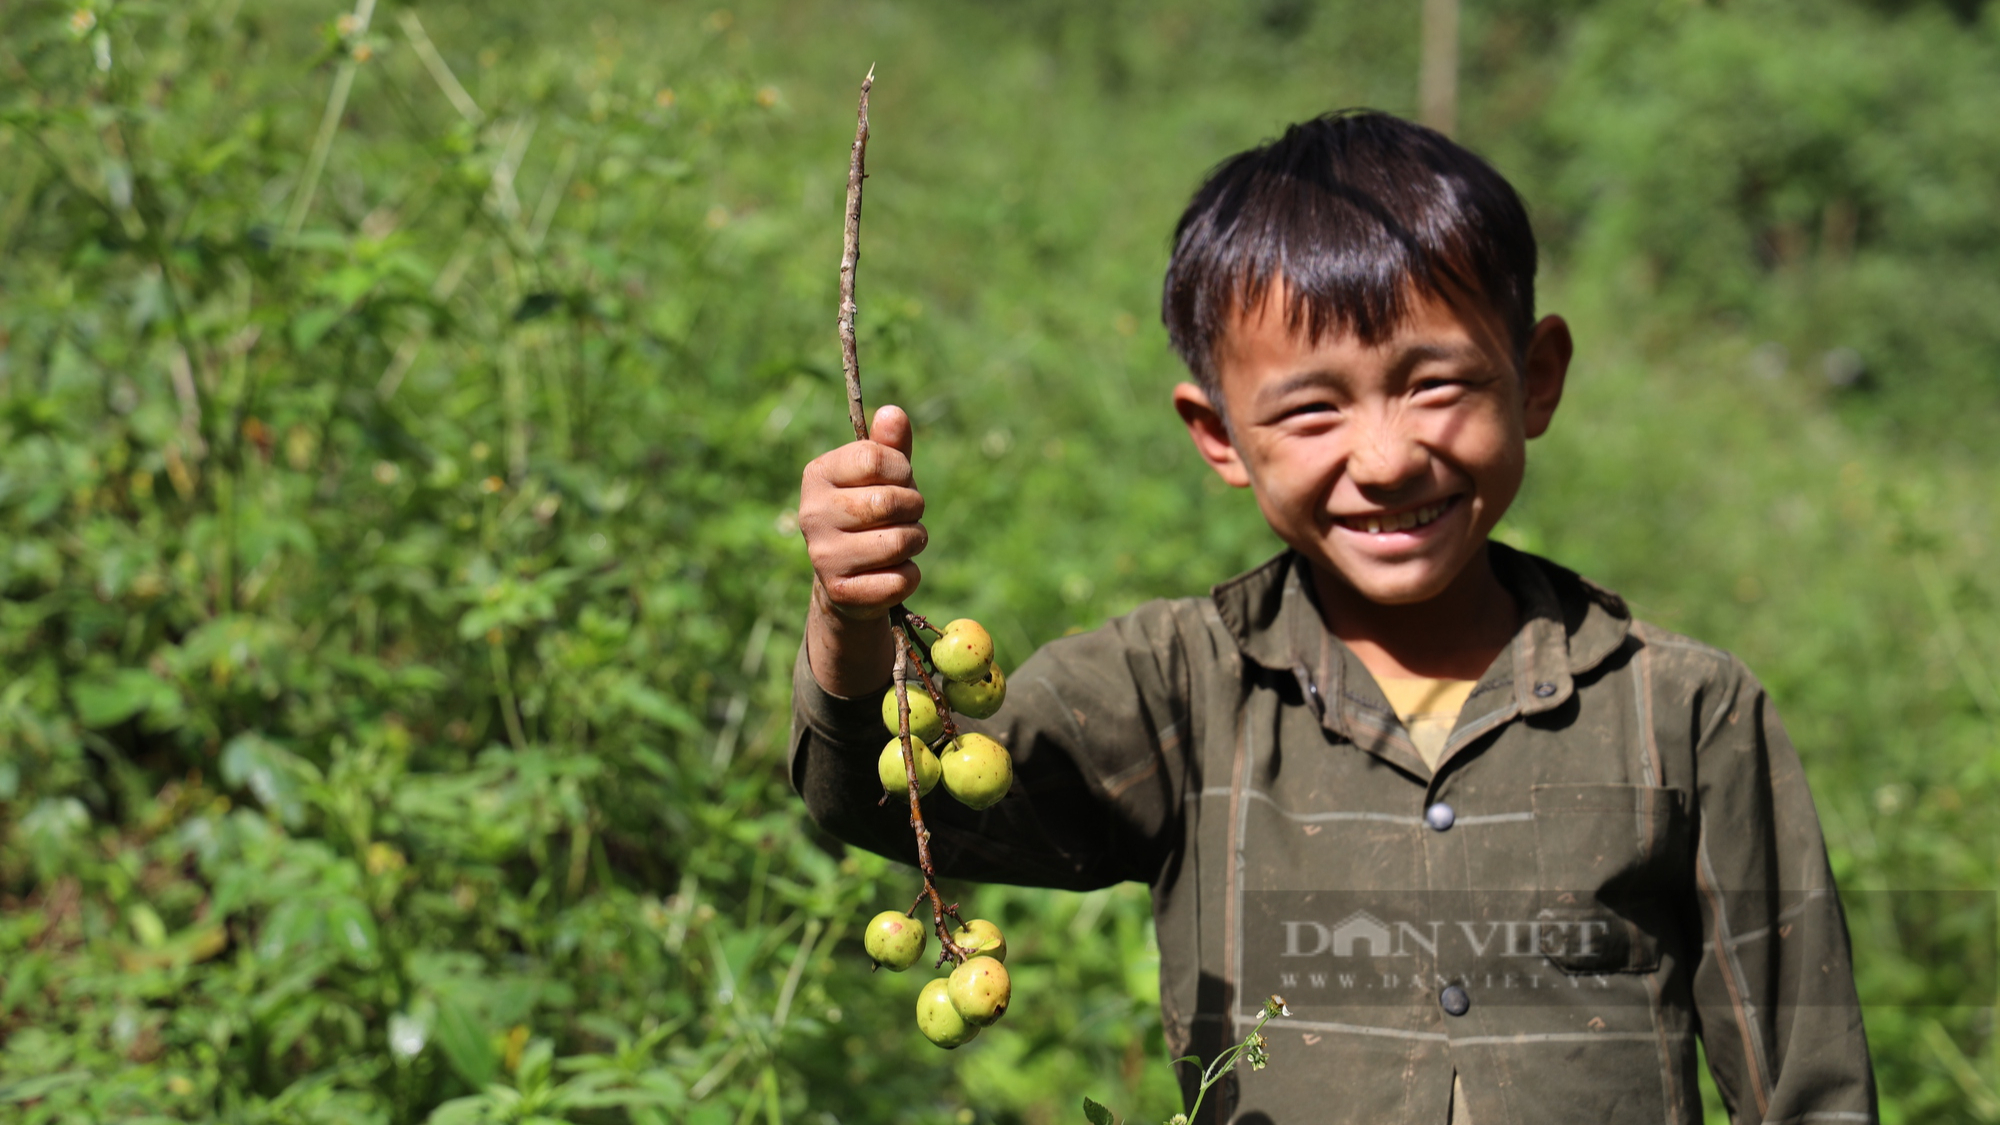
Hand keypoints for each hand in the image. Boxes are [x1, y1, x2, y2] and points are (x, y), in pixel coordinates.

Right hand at [800, 405, 926, 622]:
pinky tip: (893, 571)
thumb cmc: (870, 513)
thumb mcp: (880, 475)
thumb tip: (893, 413)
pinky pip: (900, 579)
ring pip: (899, 542)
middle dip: (914, 507)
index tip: (900, 479)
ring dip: (916, 540)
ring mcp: (822, 556)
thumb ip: (889, 445)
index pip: (875, 459)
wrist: (848, 576)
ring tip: (903, 540)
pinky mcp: (840, 592)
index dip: (902, 469)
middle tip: (907, 513)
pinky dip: (910, 574)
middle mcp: (812, 513)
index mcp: (817, 475)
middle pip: (889, 502)